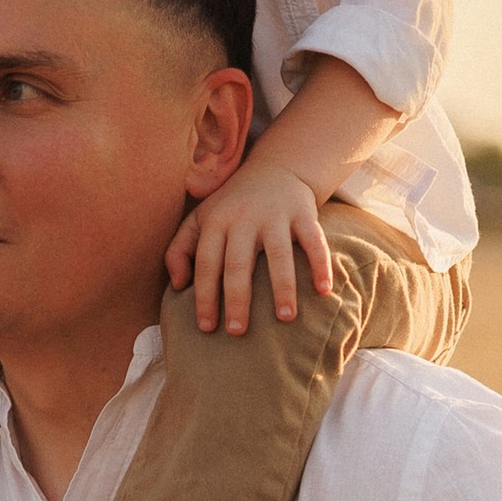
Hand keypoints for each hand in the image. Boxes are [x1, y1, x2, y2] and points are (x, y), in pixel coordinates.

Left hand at [165, 155, 331, 334]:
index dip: (204, 296)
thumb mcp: (199, 220)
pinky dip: (321, 264)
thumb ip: (179, 250)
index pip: (206, 263)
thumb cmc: (231, 206)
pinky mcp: (303, 213)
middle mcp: (244, 218)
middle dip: (237, 298)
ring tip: (286, 318)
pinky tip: (323, 290)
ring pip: (279, 254)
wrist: (274, 169)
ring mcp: (275, 215)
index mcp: (215, 222)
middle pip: (238, 263)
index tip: (206, 327)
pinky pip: (314, 241)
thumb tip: (178, 286)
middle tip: (237, 331)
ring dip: (283, 287)